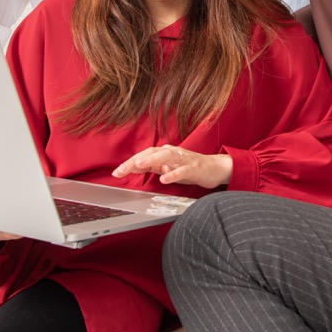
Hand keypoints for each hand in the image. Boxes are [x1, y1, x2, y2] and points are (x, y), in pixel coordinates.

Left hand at [114, 145, 231, 189]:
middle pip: (151, 153)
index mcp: (164, 153)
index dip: (129, 163)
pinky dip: (173, 173)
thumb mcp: (168, 168)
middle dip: (135, 161)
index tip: (116, 173)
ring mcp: (183, 159)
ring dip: (152, 160)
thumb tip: (132, 167)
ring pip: (166, 156)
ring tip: (140, 165)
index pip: (143, 155)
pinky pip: (183, 170)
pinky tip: (164, 178)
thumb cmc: (189, 168)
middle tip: (122, 170)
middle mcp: (172, 153)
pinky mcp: (194, 167)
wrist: (215, 168)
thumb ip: (152, 167)